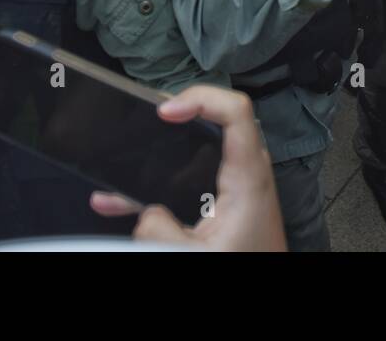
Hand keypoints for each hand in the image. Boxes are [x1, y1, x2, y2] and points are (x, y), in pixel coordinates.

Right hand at [90, 85, 285, 250]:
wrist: (266, 287)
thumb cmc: (245, 264)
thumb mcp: (196, 254)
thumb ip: (161, 231)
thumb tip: (145, 214)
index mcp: (248, 178)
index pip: (236, 111)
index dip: (200, 98)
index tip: (165, 112)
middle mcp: (247, 172)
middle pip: (217, 120)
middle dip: (176, 116)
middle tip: (144, 119)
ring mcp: (237, 184)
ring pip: (200, 149)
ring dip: (162, 150)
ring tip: (126, 154)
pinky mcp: (226, 201)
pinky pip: (192, 177)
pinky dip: (161, 182)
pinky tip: (120, 200)